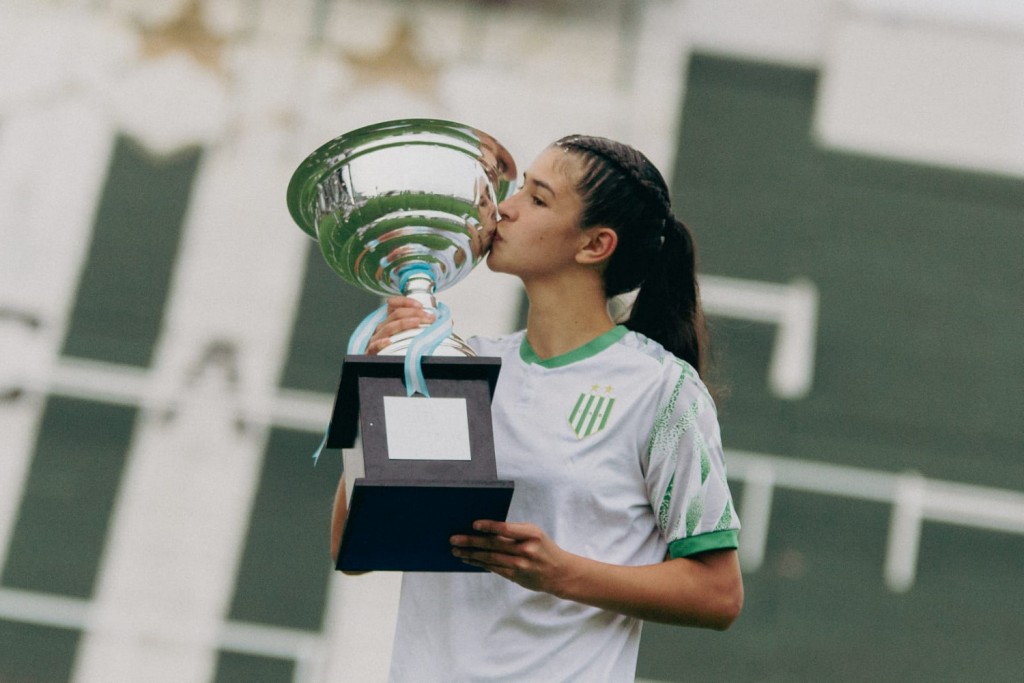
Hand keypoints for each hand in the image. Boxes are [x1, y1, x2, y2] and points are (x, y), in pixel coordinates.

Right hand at [366, 296, 434, 354]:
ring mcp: (376, 339)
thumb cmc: (397, 351)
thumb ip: (418, 327)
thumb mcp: (407, 336)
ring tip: (417, 322)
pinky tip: (389, 341)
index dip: (406, 302)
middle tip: (428, 317)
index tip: (421, 306)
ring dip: (403, 323)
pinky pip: (374, 346)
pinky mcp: (371, 352)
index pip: (393, 305)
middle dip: (414, 313)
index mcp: (389, 322)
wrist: (383, 369)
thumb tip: (437, 321)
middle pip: (395, 315)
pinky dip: (381, 343)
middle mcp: (382, 328)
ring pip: (388, 328)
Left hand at [450, 520, 576, 594]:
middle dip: (471, 542)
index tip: (473, 524)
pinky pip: (493, 568)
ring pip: (490, 558)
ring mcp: (520, 565)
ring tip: (456, 551)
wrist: (559, 573)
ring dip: (471, 554)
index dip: (489, 526)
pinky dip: (479, 564)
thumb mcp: (534, 533)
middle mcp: (526, 549)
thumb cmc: (543, 548)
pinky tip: (469, 560)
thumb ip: (514, 531)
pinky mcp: (516, 576)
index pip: (506, 528)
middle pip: (493, 544)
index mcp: (531, 534)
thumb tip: (486, 530)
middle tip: (454, 539)